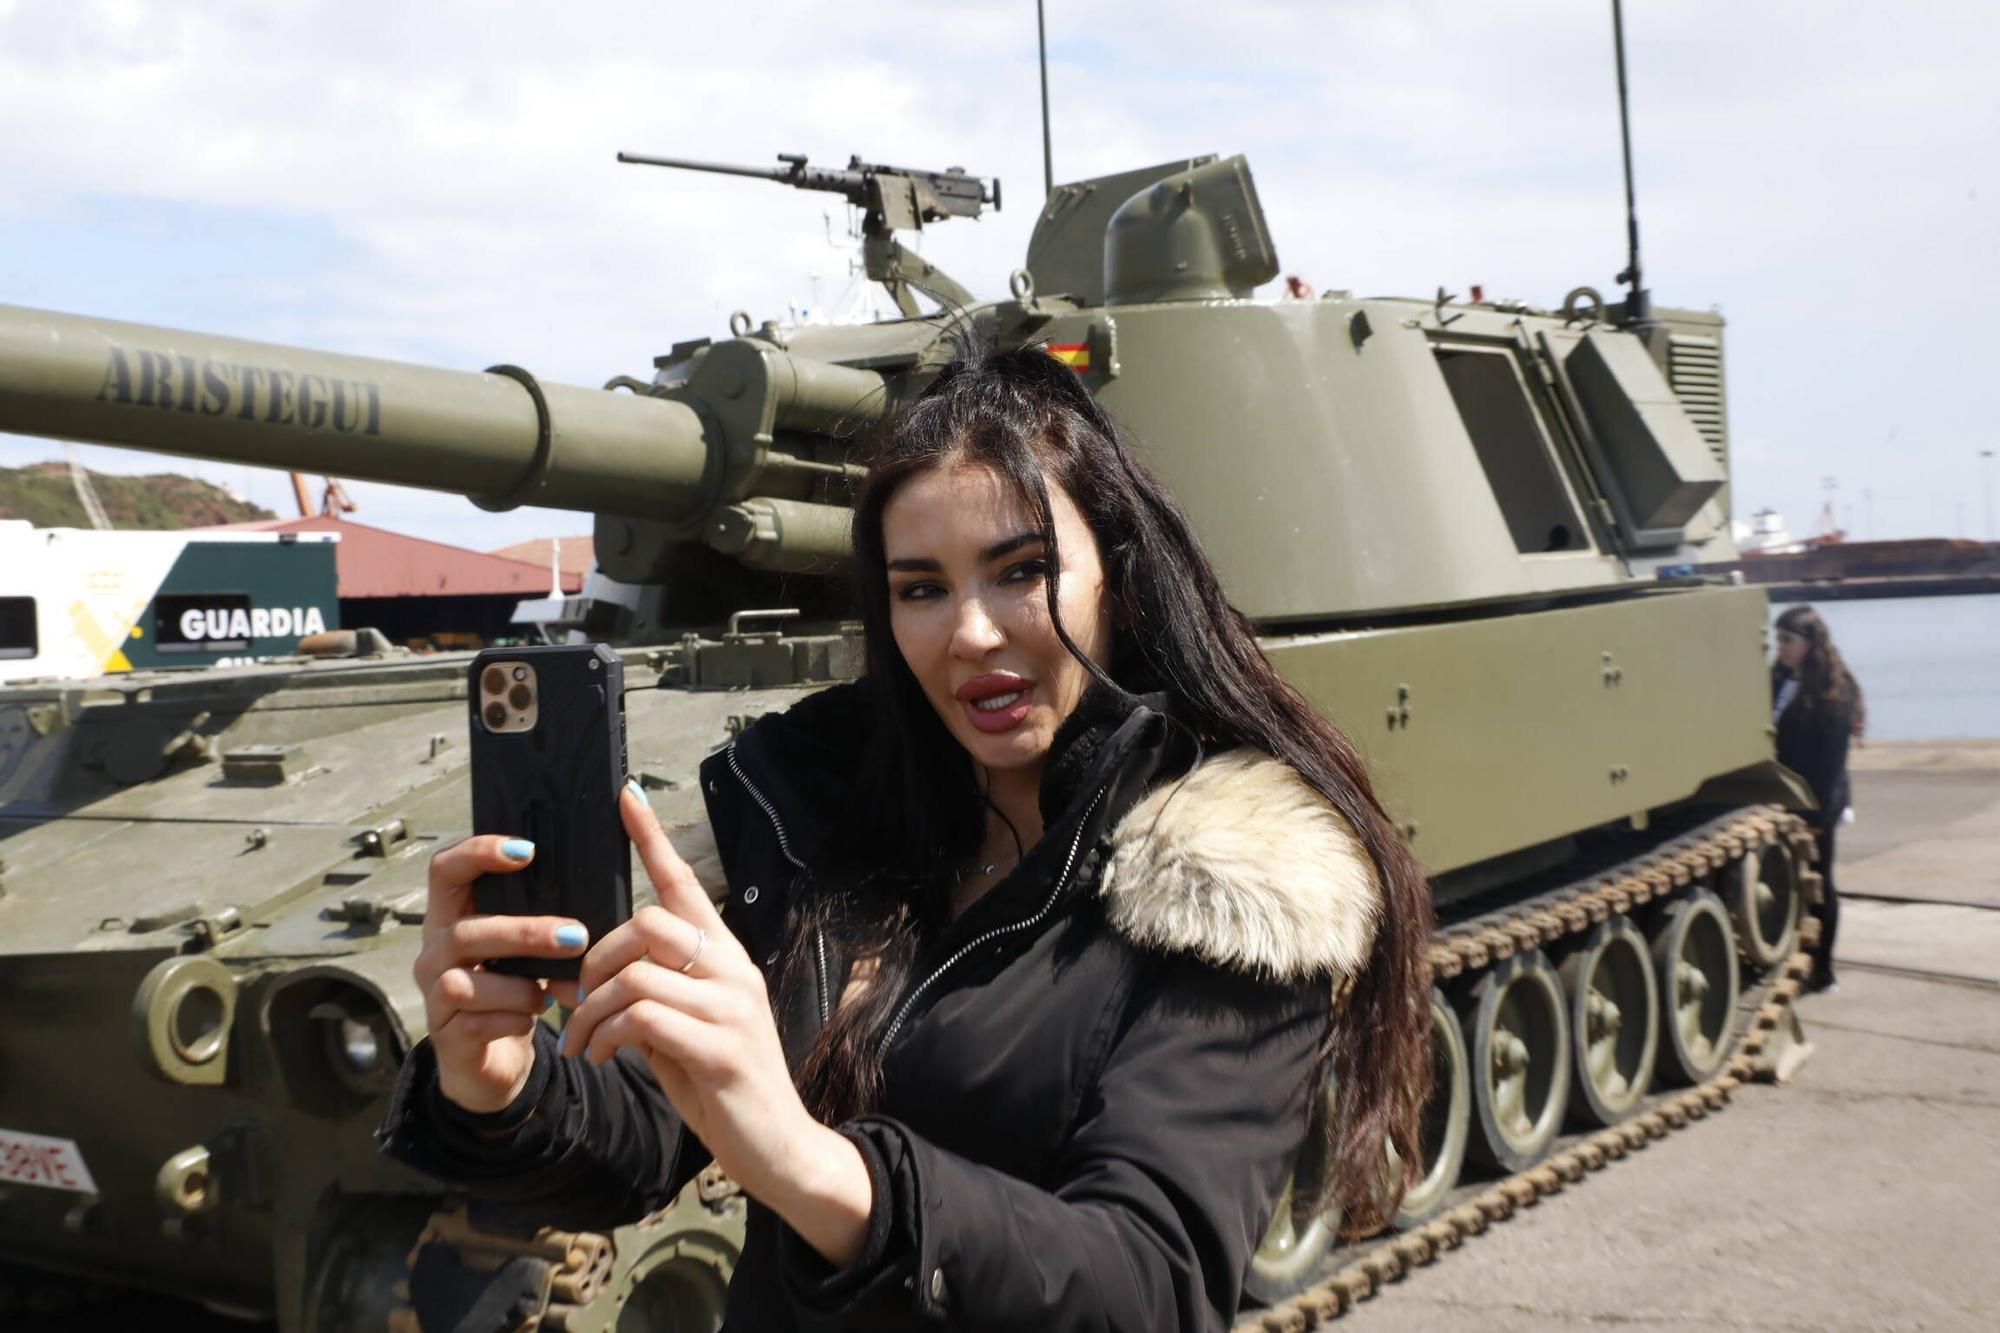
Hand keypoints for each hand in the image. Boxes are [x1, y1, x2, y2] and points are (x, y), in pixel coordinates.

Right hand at [415, 835, 590, 1114]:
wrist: (493, 1060)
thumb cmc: (513, 990)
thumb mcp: (522, 951)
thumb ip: (539, 921)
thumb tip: (591, 899)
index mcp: (451, 918)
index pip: (445, 870)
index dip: (478, 853)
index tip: (528, 850)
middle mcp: (433, 953)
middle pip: (463, 933)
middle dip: (524, 933)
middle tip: (574, 936)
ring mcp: (433, 997)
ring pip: (464, 983)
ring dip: (520, 986)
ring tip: (550, 993)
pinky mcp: (446, 1037)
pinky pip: (477, 1023)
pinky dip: (514, 1019)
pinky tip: (533, 1017)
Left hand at [562, 784, 872, 1264]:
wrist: (778, 1146)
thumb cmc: (724, 1086)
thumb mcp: (683, 1032)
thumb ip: (650, 997)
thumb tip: (591, 977)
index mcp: (725, 959)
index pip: (686, 885)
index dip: (653, 839)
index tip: (625, 796)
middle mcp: (733, 970)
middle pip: (648, 923)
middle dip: (595, 959)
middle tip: (576, 1003)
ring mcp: (730, 1008)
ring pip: (636, 972)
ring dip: (591, 1009)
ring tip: (583, 1042)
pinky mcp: (720, 1047)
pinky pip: (643, 1017)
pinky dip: (606, 1034)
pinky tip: (602, 1056)